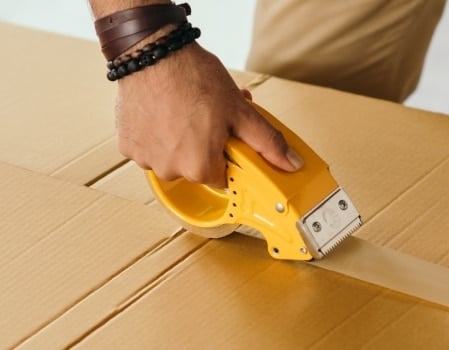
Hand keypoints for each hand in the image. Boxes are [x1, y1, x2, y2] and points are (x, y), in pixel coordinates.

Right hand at [115, 43, 303, 187]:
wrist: (153, 53)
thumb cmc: (194, 78)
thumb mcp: (241, 111)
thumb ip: (267, 142)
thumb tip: (291, 163)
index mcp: (199, 167)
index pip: (222, 178)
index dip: (227, 156)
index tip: (226, 138)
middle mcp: (169, 170)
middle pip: (196, 167)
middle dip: (204, 145)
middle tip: (208, 117)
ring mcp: (145, 158)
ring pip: (171, 157)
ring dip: (180, 140)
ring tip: (185, 110)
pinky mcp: (126, 144)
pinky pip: (149, 146)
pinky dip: (157, 133)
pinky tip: (164, 111)